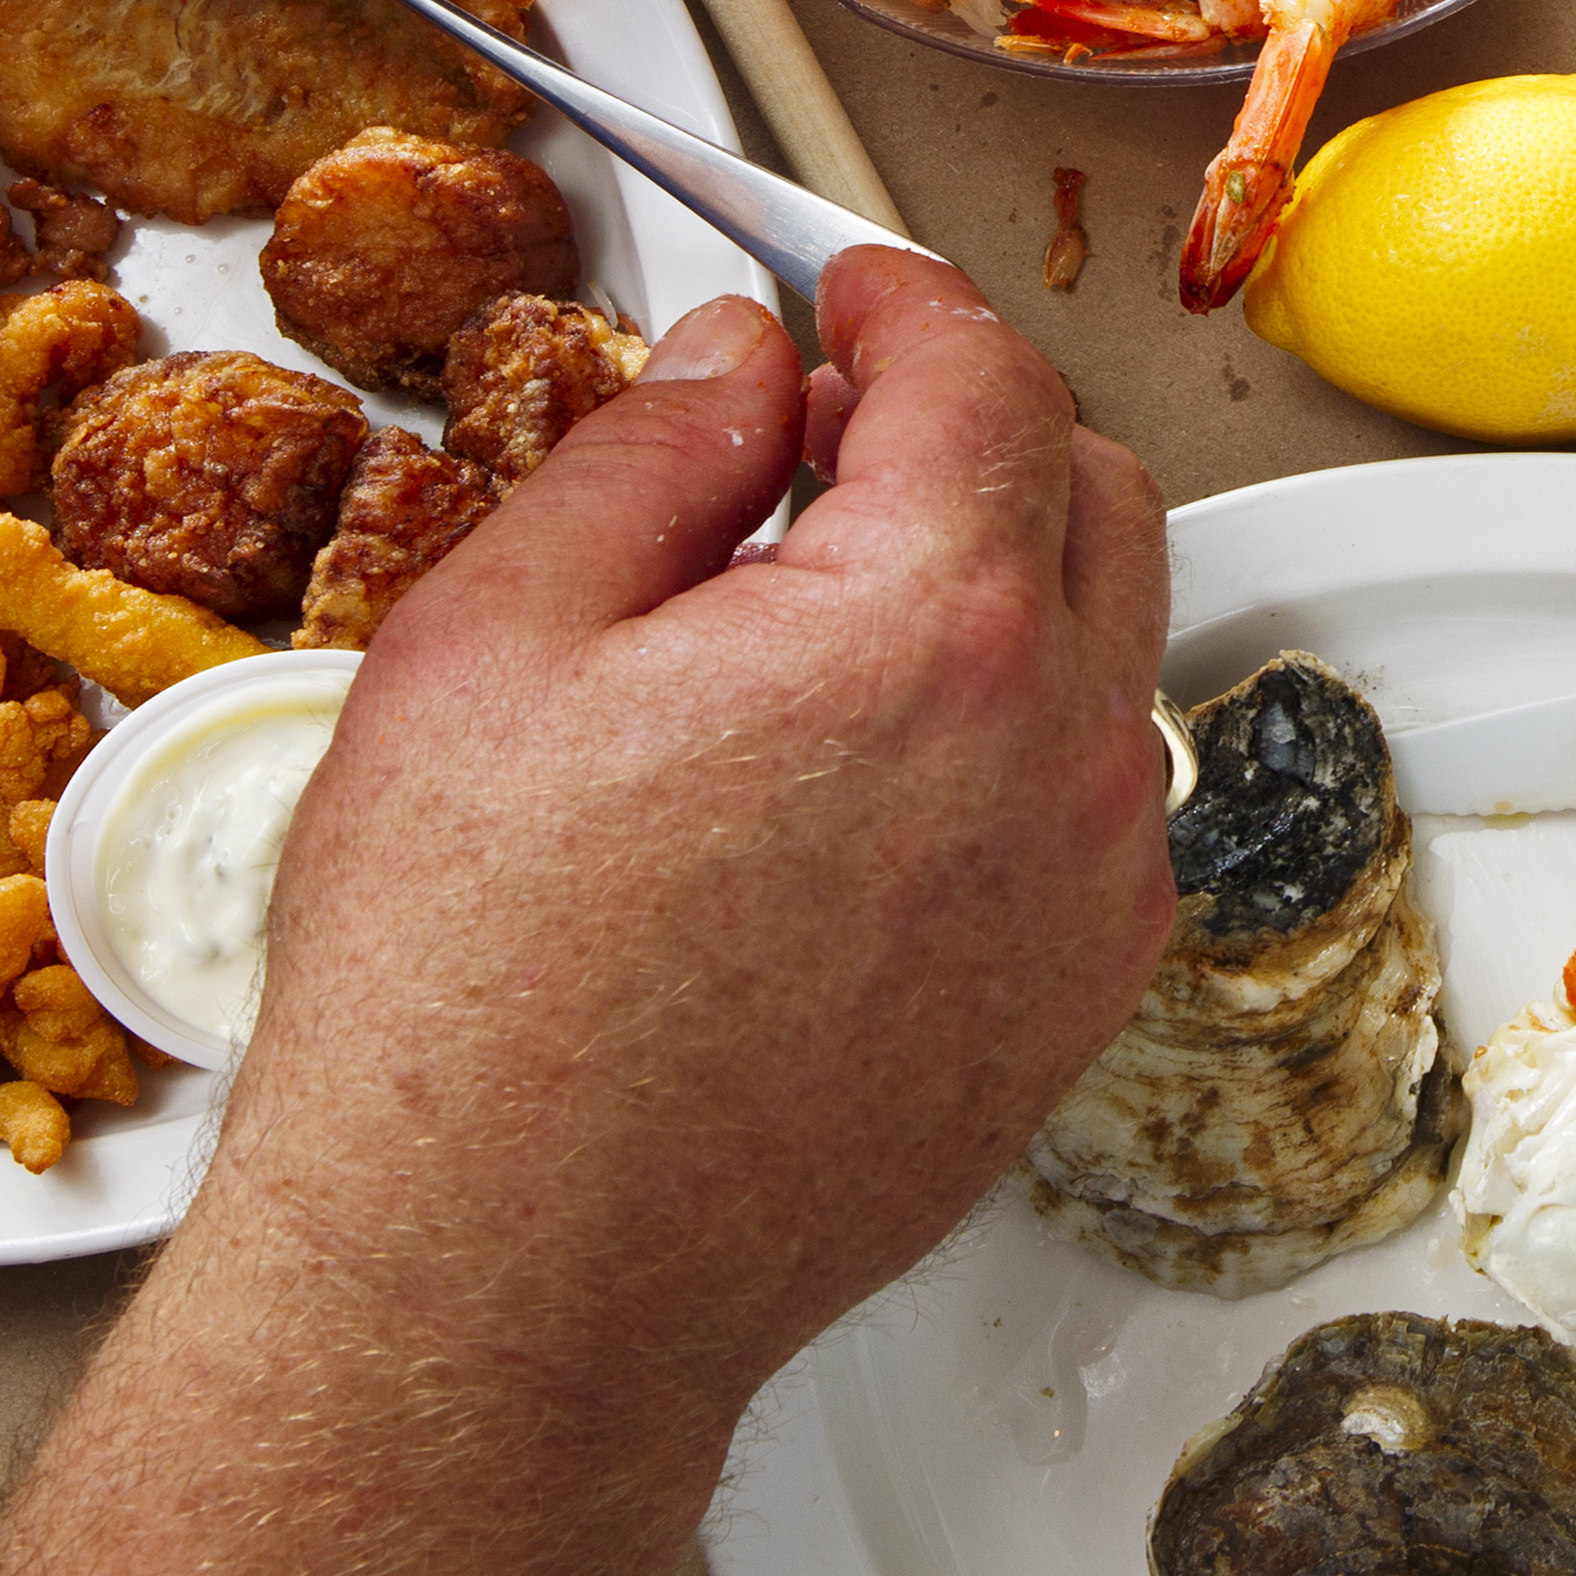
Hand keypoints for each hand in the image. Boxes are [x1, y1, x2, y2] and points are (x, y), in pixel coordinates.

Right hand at [0, 255, 1174, 1575]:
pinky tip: (852, 779)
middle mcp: (1056, 753)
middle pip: (1087, 486)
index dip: (901, 299)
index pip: (982, 372)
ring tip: (810, 619)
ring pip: (1107, 646)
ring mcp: (1086, 891)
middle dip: (968, 424)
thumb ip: (656, 456)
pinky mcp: (1075, 1001)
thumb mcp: (496, 642)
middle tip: (819, 434)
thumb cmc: (468, 1005)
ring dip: (998, 583)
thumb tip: (744, 358)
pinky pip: (1092, 802)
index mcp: (929, 629)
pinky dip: (1010, 739)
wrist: (496, 1285)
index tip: (846, 290)